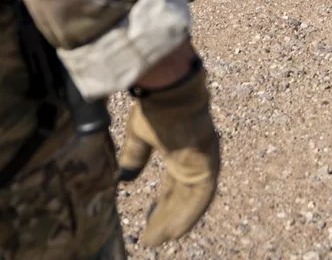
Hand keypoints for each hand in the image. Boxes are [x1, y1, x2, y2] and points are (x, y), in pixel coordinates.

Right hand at [117, 56, 219, 246]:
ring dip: (175, 221)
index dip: (164, 203)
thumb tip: (124, 177)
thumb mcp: (140, 136)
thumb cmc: (156, 107)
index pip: (175, 185)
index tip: (151, 217)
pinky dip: (187, 216)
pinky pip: (199, 198)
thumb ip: (135, 157)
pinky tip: (174, 232)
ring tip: (160, 239)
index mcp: (183, 152)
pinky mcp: (207, 165)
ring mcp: (204, 162)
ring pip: (190, 201)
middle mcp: (196, 160)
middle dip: (167, 217)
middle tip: (152, 237)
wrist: (170, 91)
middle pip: (182, 196)